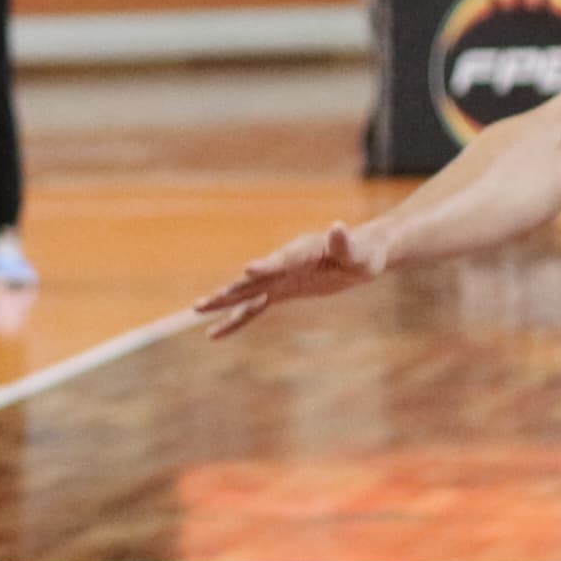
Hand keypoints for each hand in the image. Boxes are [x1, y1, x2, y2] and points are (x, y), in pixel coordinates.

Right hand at [196, 221, 387, 337]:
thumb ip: (345, 243)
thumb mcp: (359, 252)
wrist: (359, 255)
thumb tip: (338, 227)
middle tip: (204, 302)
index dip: (266, 266)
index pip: (282, 260)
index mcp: (301, 252)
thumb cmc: (363, 253)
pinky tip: (215, 333)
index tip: (248, 271)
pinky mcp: (280, 292)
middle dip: (229, 291)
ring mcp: (278, 279)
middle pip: (252, 281)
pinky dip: (236, 319)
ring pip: (245, 294)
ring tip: (197, 309)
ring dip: (222, 303)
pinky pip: (254, 308)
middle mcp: (283, 264)